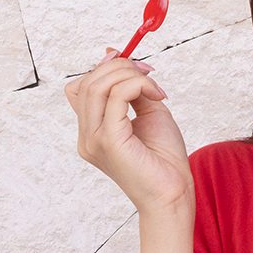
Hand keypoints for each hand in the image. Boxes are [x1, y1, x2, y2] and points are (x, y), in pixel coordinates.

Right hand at [64, 49, 193, 216]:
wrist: (173, 193)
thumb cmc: (164, 160)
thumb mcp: (148, 113)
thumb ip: (133, 89)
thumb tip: (121, 59)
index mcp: (92, 131)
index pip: (79, 88)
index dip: (103, 69)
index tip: (133, 66)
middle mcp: (87, 136)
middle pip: (86, 82)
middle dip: (119, 67)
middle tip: (149, 73)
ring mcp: (94, 139)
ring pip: (96, 86)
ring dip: (128, 74)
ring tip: (154, 87)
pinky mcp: (109, 141)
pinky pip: (116, 96)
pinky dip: (138, 85)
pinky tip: (157, 95)